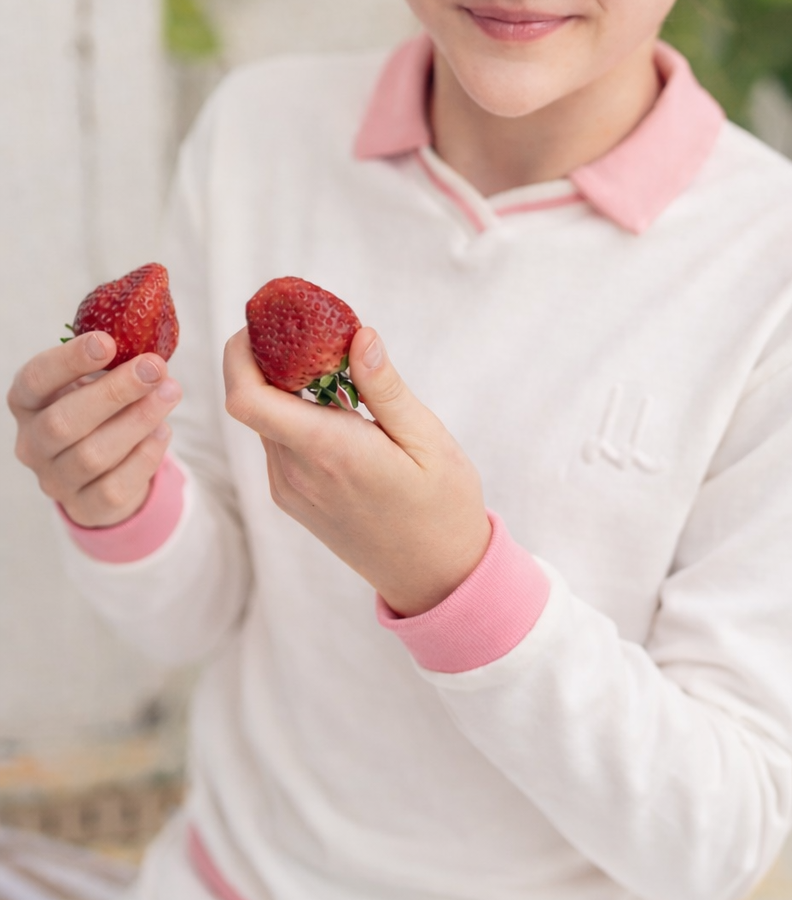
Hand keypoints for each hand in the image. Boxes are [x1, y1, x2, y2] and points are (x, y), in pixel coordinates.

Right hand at [8, 333, 181, 526]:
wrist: (103, 473)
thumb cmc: (100, 413)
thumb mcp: (95, 383)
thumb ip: (114, 366)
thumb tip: (150, 355)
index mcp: (28, 403)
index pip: (35, 381)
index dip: (68, 361)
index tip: (107, 342)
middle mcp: (32, 444)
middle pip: (62, 423)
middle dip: (114, 392)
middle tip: (154, 368)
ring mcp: (55, 479)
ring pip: (91, 455)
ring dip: (137, 420)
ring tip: (169, 393)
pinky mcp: (84, 507)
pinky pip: (114, 487)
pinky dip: (144, 456)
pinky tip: (162, 431)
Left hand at [223, 327, 490, 615]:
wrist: (436, 576)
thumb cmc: (442, 505)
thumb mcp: (427, 439)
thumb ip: (386, 387)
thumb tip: (359, 334)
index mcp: (328, 451)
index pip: (246, 397)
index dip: (240, 353)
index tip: (268, 322)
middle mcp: (296, 472)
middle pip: (251, 400)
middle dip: (269, 358)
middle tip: (312, 331)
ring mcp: (290, 490)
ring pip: (264, 420)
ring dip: (284, 387)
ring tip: (334, 367)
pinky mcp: (294, 499)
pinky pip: (277, 443)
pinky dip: (293, 414)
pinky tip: (337, 407)